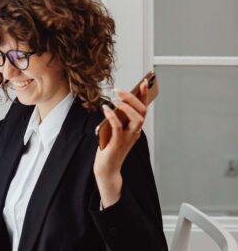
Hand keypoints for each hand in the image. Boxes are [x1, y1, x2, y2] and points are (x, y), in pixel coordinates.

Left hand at [93, 79, 148, 205]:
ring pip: (136, 119)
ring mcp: (128, 139)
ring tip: (115, 98)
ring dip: (126, 107)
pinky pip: (118, 127)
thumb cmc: (110, 148)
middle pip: (141, 112)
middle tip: (119, 90)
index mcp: (135, 128)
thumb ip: (118, 118)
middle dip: (133, 98)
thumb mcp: (115, 130)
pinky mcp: (118, 143)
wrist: (107, 169)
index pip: (143, 109)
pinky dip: (113, 116)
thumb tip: (115, 102)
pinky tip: (106, 108)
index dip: (145, 95)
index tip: (144, 81)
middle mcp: (134, 133)